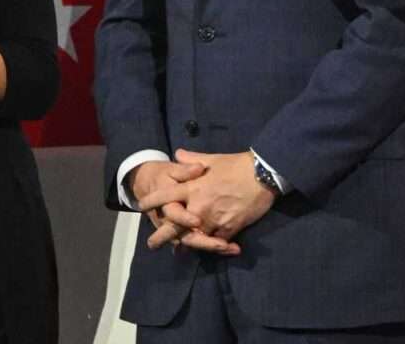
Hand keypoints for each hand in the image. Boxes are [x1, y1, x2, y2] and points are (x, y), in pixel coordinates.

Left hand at [137, 150, 274, 247]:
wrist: (263, 175)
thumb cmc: (236, 164)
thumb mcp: (212, 159)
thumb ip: (192, 159)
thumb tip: (178, 153)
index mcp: (192, 188)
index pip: (166, 196)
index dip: (152, 201)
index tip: (141, 206)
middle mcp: (199, 206)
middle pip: (175, 226)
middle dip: (161, 236)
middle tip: (152, 244)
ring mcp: (214, 219)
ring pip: (195, 238)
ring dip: (187, 244)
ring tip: (179, 251)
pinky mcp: (229, 229)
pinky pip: (217, 242)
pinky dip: (213, 246)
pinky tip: (209, 249)